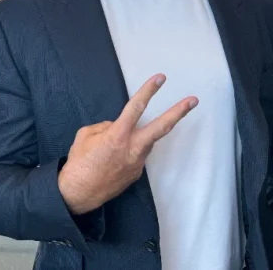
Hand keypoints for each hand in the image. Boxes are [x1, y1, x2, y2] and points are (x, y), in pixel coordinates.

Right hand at [58, 74, 197, 214]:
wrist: (78, 194)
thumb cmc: (79, 162)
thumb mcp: (86, 135)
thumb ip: (105, 126)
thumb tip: (116, 126)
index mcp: (118, 135)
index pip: (136, 107)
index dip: (148, 91)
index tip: (160, 78)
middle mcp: (133, 148)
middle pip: (161, 127)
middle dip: (178, 113)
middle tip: (193, 101)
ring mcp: (138, 162)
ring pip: (145, 142)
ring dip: (137, 137)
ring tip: (112, 147)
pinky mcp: (137, 174)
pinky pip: (136, 155)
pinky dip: (128, 151)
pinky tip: (112, 160)